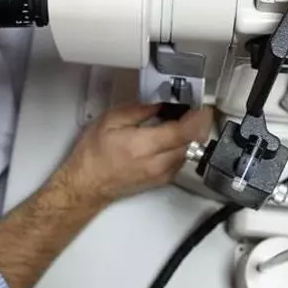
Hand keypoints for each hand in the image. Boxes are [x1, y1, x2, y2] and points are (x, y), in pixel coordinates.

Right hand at [53, 103, 212, 205]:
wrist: (87, 185)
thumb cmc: (93, 153)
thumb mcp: (111, 120)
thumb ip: (140, 109)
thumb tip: (162, 102)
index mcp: (144, 145)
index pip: (185, 131)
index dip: (199, 115)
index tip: (200, 103)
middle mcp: (159, 163)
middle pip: (193, 140)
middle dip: (195, 121)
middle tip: (188, 106)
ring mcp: (163, 174)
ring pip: (189, 149)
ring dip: (188, 134)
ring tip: (176, 120)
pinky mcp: (163, 180)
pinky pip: (181, 159)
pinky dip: (180, 145)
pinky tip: (167, 136)